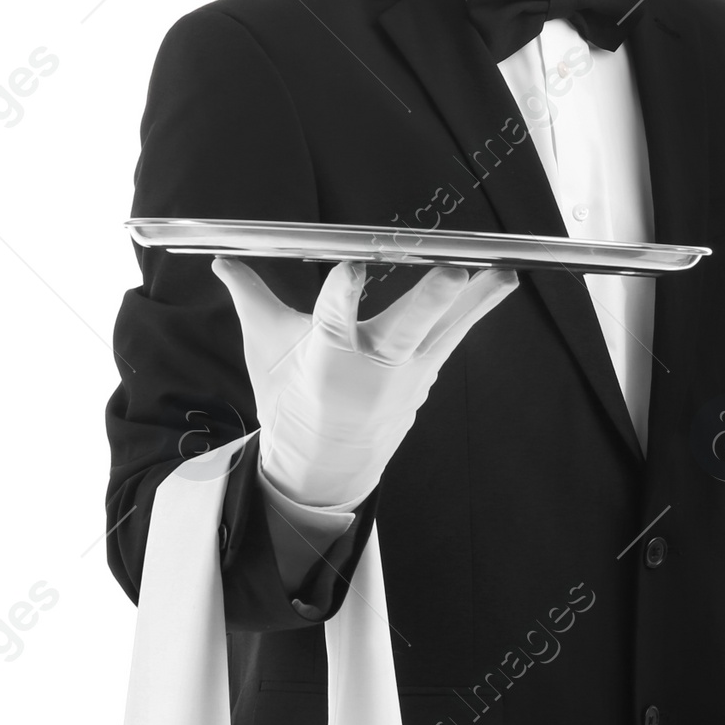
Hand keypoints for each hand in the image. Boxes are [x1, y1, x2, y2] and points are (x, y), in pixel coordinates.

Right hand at [212, 256, 518, 507]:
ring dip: (474, 299)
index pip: (333, 322)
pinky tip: (502, 278)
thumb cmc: (291, 400)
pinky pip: (455, 334)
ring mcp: (407, 375)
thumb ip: (250, 296)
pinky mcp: (427, 374)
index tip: (352, 266)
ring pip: (444, 331)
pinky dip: (478, 307)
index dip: (343, 295)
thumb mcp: (265, 350)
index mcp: (326, 360)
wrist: (323, 466)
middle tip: (452, 270)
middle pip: (405, 330)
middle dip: (430, 301)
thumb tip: (221, 258)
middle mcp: (372, 369)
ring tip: (503, 268)